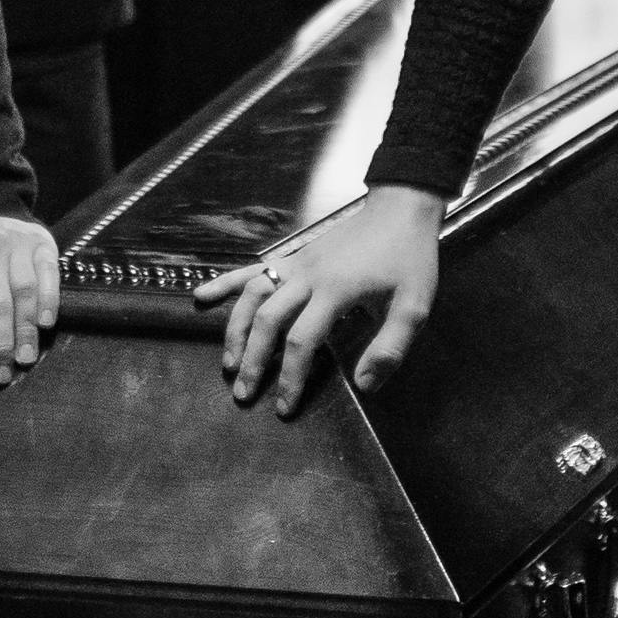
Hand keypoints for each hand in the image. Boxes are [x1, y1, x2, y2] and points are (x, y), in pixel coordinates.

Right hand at [203, 184, 443, 415]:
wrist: (400, 209)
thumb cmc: (409, 259)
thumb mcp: (414, 306)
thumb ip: (390, 347)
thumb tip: (364, 385)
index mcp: (336, 291)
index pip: (302, 341)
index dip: (290, 377)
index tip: (283, 407)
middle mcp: (307, 276)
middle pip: (267, 320)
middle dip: (253, 360)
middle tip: (244, 394)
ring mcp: (296, 263)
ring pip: (252, 295)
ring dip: (235, 330)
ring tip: (228, 363)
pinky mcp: (294, 256)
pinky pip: (253, 270)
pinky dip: (226, 283)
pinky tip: (203, 296)